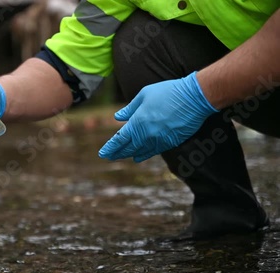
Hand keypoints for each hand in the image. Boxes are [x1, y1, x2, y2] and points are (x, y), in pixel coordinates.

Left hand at [98, 71, 217, 161]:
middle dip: (118, 153)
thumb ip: (130, 108)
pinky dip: (144, 154)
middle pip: (129, 148)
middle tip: (109, 156)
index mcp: (138, 122)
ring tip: (122, 156)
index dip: (110, 147)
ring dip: (130, 154)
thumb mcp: (144, 95)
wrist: (195, 98)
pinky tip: (139, 156)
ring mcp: (160, 140)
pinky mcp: (171, 142)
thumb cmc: (168, 92)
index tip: (103, 153)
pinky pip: (154, 151)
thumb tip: (118, 117)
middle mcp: (147, 134)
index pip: (120, 139)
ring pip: (141, 152)